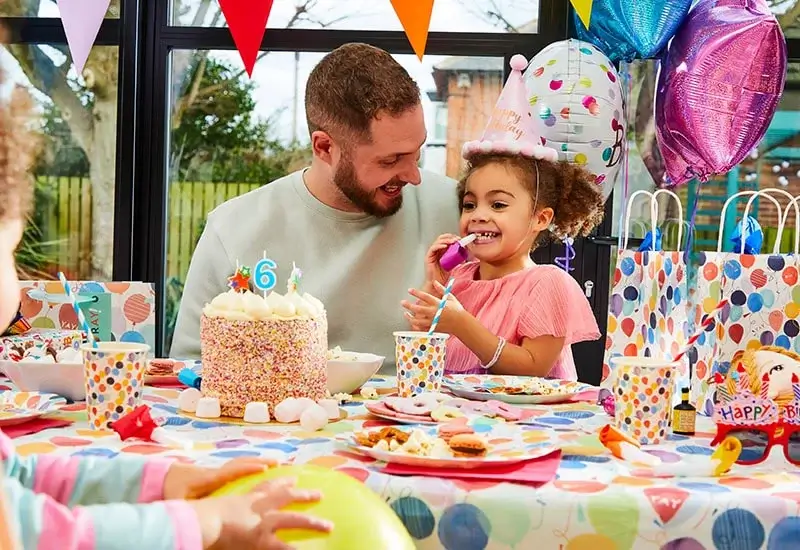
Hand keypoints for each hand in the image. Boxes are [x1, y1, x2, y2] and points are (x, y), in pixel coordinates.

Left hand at [164, 457, 277, 500]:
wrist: (160, 477)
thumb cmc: (170, 491)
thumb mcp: (178, 502)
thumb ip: (190, 508)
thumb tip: (199, 516)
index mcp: (209, 478)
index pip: (232, 471)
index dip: (248, 469)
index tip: (264, 469)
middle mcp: (216, 472)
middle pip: (241, 463)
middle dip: (260, 461)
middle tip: (278, 462)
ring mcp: (217, 471)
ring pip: (240, 463)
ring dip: (257, 462)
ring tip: (275, 463)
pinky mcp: (217, 475)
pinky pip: (237, 468)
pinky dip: (250, 466)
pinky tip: (260, 471)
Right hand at [192, 477, 331, 549]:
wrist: (203, 523)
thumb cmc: (202, 517)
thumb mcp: (216, 508)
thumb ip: (227, 510)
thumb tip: (231, 515)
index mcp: (247, 499)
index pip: (268, 487)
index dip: (282, 482)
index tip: (294, 478)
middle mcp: (259, 508)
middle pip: (286, 498)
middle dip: (303, 495)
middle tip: (320, 494)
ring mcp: (264, 524)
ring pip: (295, 520)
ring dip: (313, 523)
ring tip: (329, 526)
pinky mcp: (263, 541)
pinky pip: (285, 548)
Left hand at [401, 281, 465, 335]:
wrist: (461, 324)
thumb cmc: (457, 310)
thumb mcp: (450, 297)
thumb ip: (441, 289)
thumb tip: (435, 282)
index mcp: (438, 304)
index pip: (424, 296)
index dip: (416, 293)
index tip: (410, 290)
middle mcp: (434, 312)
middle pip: (418, 309)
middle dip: (408, 305)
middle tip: (402, 302)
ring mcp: (432, 321)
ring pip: (417, 321)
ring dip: (409, 317)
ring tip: (405, 314)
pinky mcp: (433, 328)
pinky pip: (422, 328)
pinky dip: (416, 326)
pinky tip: (412, 322)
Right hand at [424, 234, 460, 288]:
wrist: (436, 284)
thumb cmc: (443, 276)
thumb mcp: (453, 264)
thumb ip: (457, 257)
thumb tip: (465, 251)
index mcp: (441, 251)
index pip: (446, 240)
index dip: (453, 237)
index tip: (460, 239)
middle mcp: (436, 251)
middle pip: (442, 238)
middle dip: (450, 237)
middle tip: (458, 239)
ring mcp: (431, 254)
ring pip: (438, 242)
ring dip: (446, 240)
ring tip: (453, 241)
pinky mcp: (428, 257)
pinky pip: (433, 248)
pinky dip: (439, 245)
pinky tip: (445, 245)